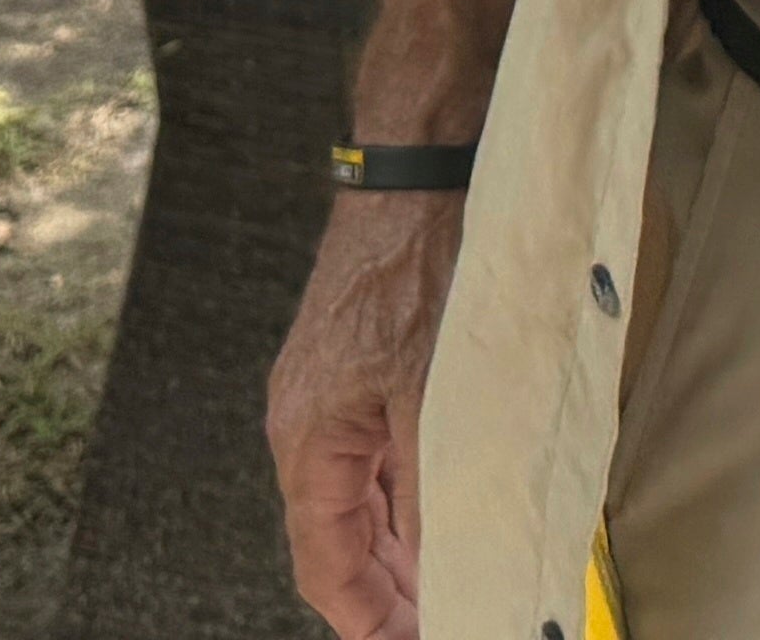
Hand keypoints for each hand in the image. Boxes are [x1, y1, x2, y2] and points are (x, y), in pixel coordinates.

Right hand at [268, 190, 458, 637]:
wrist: (423, 164)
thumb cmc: (420, 258)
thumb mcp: (437, 394)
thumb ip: (438, 490)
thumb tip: (451, 564)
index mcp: (309, 437)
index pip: (325, 564)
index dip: (368, 618)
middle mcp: (309, 419)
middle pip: (339, 538)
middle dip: (388, 591)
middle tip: (441, 619)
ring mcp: (334, 391)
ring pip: (362, 498)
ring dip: (402, 546)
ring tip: (449, 584)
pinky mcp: (362, 364)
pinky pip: (378, 455)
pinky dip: (409, 495)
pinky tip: (445, 512)